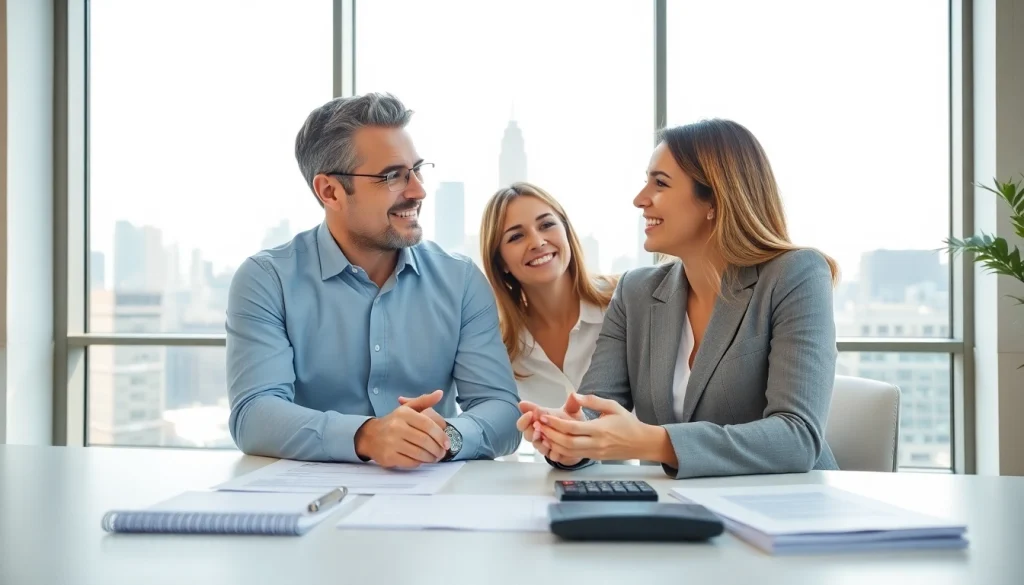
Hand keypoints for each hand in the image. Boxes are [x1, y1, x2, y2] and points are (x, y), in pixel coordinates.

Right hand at [354, 390, 449, 468]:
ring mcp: (391, 442)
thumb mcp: (407, 408)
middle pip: (425, 440)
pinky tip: (422, 460)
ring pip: (419, 453)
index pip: (428, 425)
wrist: (370, 436)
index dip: (441, 436)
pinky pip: (410, 462)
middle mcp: (396, 427)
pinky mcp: (388, 457)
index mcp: (404, 413)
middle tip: (442, 452)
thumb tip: (440, 393)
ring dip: (431, 458)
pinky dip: (420, 462)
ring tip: (435, 457)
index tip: (447, 443)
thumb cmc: (393, 422)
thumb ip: (424, 401)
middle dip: (438, 449)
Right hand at [516, 394, 585, 466]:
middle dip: (531, 431)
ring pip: (538, 446)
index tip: (531, 414)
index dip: (524, 419)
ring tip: (546, 437)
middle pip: (527, 435)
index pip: (523, 423)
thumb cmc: (572, 420)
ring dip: (541, 442)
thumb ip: (570, 403)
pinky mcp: (554, 454)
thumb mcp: (571, 410)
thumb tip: (571, 395)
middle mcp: (539, 434)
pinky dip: (554, 452)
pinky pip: (551, 455)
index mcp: (538, 421)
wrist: (584, 434)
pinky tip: (558, 450)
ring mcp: (545, 445)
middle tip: (538, 426)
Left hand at [534, 394, 675, 465]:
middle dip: (549, 434)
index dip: (555, 423)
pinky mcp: (594, 457)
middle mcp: (596, 443)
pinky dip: (561, 450)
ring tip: (541, 433)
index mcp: (600, 429)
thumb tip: (575, 394)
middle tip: (537, 425)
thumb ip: (593, 400)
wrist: (641, 443)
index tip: (543, 416)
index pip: (572, 428)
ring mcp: (595, 453)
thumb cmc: (628, 423)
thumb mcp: (612, 406)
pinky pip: (574, 455)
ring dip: (552, 443)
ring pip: (568, 451)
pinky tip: (553, 442)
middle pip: (567, 442)